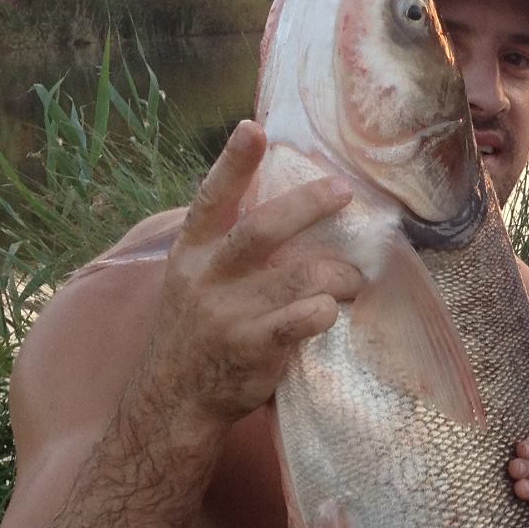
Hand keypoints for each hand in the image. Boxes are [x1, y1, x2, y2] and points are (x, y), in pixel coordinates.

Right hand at [136, 122, 363, 426]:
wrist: (174, 399)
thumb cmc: (198, 331)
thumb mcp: (194, 280)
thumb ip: (228, 247)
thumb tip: (284, 206)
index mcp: (192, 253)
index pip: (212, 199)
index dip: (233, 163)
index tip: (253, 128)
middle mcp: (207, 277)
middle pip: (261, 230)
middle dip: (307, 205)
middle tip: (343, 191)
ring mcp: (228, 313)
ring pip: (297, 275)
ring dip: (337, 273)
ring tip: (354, 278)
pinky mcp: (250, 348)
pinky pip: (296, 321)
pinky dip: (321, 311)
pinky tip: (331, 310)